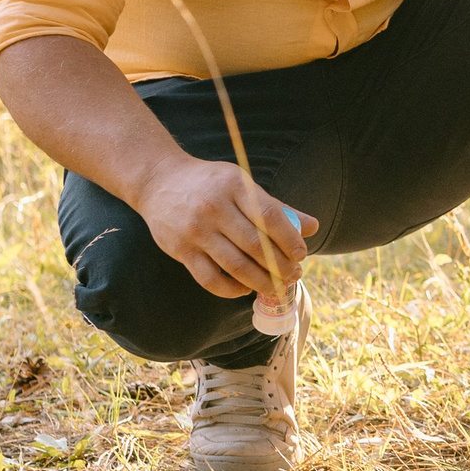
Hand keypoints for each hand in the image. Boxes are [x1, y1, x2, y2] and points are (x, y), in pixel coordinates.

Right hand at [135, 155, 317, 302]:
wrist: (157, 181)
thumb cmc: (210, 183)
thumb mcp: (241, 183)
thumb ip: (275, 206)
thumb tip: (312, 226)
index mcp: (234, 186)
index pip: (270, 217)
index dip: (290, 239)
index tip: (302, 254)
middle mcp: (214, 207)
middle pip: (255, 245)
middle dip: (280, 265)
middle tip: (294, 274)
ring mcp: (195, 231)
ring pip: (235, 266)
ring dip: (261, 281)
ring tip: (276, 286)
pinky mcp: (180, 250)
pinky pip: (210, 279)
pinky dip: (232, 289)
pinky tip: (245, 289)